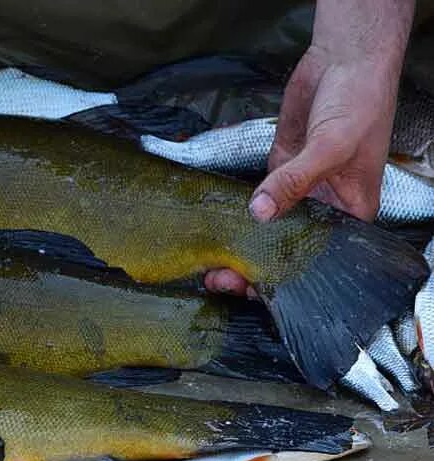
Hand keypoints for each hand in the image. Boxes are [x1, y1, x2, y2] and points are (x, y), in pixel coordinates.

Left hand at [205, 0, 413, 295]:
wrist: (345, 60)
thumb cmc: (360, 102)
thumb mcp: (331, 147)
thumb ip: (294, 180)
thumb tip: (259, 212)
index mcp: (349, 212)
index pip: (317, 258)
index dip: (288, 278)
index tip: (255, 291)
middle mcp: (323, 207)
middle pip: (286, 249)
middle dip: (254, 268)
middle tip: (219, 279)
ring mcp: (298, 190)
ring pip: (266, 228)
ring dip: (239, 245)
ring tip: (209, 265)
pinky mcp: (277, 170)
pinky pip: (255, 198)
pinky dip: (236, 214)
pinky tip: (214, 229)